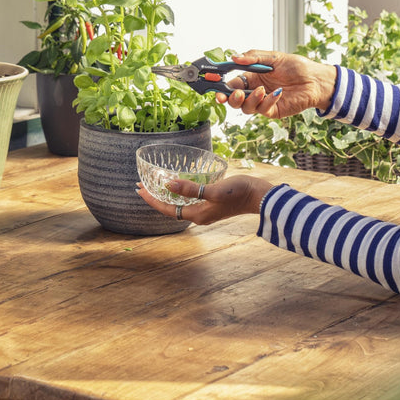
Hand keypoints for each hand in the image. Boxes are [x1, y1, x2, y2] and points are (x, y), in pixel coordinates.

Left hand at [137, 175, 272, 224]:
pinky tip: (179, 184)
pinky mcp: (213, 203)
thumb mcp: (214, 190)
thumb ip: (191, 188)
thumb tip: (168, 184)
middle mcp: (200, 215)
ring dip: (167, 194)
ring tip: (156, 184)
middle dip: (156, 197)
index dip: (152, 199)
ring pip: (180, 204)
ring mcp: (207, 210)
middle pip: (171, 207)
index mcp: (198, 215)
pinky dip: (180, 192)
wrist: (260, 196)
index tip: (139, 189)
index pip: (168, 208)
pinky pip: (190, 200)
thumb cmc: (239, 193)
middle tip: (142, 185)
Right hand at [216, 50, 335, 118]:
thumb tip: (234, 57)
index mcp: (253, 77)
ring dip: (250, 100)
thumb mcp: (273, 57)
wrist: (315, 79)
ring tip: (261, 90)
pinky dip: (267, 101)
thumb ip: (253, 58)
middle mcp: (255, 90)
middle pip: (234, 99)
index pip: (232, 83)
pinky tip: (277, 93)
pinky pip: (263, 109)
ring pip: (246, 107)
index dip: (222, 86)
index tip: (215, 86)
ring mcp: (263, 102)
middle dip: (230, 98)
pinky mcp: (273, 110)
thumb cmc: (296, 67)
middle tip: (230, 95)